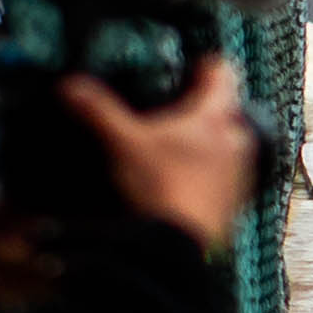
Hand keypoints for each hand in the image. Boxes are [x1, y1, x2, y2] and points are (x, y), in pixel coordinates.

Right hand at [64, 61, 256, 251]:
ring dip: (211, 142)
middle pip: (229, 110)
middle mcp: (236, 141)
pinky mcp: (236, 202)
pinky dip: (210, 172)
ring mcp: (241, 173)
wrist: (178, 247)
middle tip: (180, 109)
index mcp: (214, 117)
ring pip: (231, 144)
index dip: (206, 65)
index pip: (223, 73)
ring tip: (180, 146)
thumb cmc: (158, 186)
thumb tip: (71, 85)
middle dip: (208, 108)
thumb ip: (97, 110)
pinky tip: (185, 180)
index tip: (191, 67)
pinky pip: (227, 176)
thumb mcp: (122, 142)